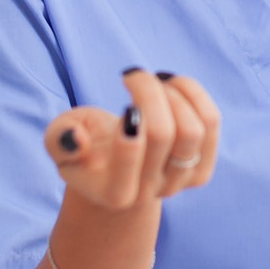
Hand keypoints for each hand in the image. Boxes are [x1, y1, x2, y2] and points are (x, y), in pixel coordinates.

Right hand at [43, 68, 219, 210]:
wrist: (113, 172)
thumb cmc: (85, 149)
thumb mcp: (59, 142)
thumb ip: (59, 140)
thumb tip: (78, 140)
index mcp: (115, 193)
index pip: (134, 152)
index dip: (135, 119)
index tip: (126, 103)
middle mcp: (150, 192)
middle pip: (164, 133)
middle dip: (149, 91)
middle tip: (132, 75)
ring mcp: (180, 183)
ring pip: (193, 129)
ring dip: (174, 92)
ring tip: (156, 81)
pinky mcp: (201, 170)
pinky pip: (211, 125)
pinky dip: (195, 94)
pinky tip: (173, 85)